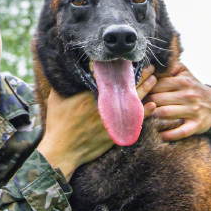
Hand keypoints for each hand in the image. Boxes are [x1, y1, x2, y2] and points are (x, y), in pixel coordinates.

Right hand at [39, 66, 156, 178]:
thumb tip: (65, 69)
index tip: (129, 60)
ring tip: (153, 80)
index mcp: (91, 93)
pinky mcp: (116, 132)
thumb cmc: (58, 124)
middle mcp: (105, 104)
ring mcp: (112, 119)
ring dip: (145, 89)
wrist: (63, 150)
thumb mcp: (57, 98)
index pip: (112, 77)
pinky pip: (135, 120)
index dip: (122, 68)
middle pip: (127, 86)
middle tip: (149, 67)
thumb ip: (63, 82)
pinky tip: (152, 105)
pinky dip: (145, 113)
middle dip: (140, 75)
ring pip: (134, 100)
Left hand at [146, 62, 210, 140]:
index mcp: (183, 82)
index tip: (139, 94)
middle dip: (146, 103)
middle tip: (138, 107)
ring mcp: (193, 111)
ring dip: (153, 116)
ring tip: (146, 117)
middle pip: (157, 99)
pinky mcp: (196, 125)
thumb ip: (170, 67)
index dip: (146, 89)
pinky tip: (162, 135)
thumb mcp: (185, 73)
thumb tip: (152, 65)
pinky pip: (181, 131)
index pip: (156, 85)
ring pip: (165, 113)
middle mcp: (188, 95)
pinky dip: (170, 134)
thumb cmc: (193, 88)